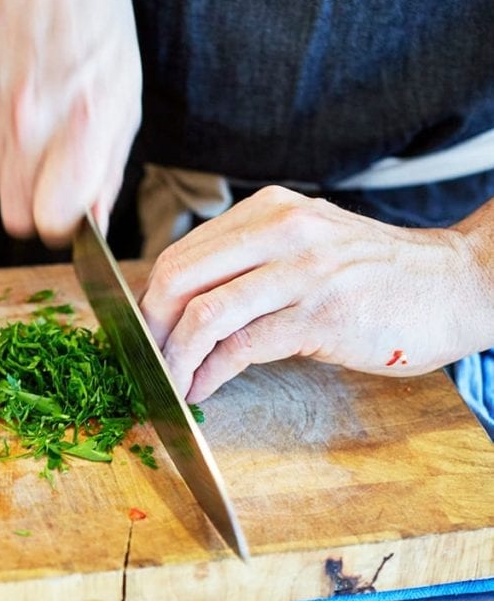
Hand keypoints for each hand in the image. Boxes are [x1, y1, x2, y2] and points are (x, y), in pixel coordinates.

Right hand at [0, 0, 140, 243]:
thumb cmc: (98, 29)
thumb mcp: (124, 102)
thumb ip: (106, 173)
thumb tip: (93, 223)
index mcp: (80, 126)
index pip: (49, 222)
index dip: (61, 227)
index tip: (69, 215)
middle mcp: (30, 123)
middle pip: (16, 216)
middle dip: (36, 209)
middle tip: (54, 185)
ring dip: (20, 176)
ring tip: (42, 136)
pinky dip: (2, 139)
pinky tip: (21, 106)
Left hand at [139, 186, 493, 400]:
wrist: (455, 284)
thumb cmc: (379, 276)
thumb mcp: (309, 248)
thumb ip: (252, 264)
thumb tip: (188, 308)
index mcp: (270, 211)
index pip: (183, 252)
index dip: (151, 299)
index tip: (145, 333)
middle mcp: (281, 231)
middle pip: (179, 276)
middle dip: (150, 327)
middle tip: (145, 361)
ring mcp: (302, 271)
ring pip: (204, 313)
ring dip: (174, 358)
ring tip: (169, 383)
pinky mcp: (320, 314)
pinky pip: (242, 347)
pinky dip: (209, 374)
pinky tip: (202, 389)